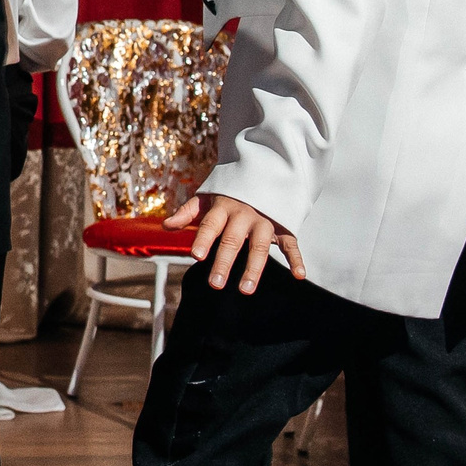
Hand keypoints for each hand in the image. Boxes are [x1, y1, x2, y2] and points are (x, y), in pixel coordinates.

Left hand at [166, 192, 304, 293]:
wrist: (264, 175)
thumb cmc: (229, 194)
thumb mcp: (206, 198)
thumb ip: (187, 213)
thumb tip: (166, 226)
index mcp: (223, 207)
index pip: (211, 224)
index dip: (204, 239)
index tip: (196, 256)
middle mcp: (244, 214)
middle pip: (233, 240)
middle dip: (224, 261)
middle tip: (215, 284)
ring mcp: (265, 221)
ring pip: (260, 246)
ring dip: (254, 268)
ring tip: (246, 289)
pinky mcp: (283, 227)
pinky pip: (291, 244)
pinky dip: (297, 259)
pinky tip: (299, 275)